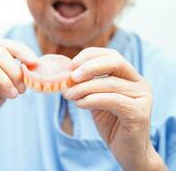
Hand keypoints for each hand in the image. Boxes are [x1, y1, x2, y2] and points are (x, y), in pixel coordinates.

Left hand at [63, 47, 165, 170]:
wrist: (127, 151)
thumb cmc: (111, 124)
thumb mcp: (96, 99)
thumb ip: (87, 86)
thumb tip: (66, 75)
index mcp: (130, 77)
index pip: (111, 55)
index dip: (90, 56)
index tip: (71, 64)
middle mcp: (139, 83)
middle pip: (115, 62)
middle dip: (89, 67)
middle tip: (71, 77)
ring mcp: (142, 97)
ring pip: (110, 84)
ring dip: (84, 88)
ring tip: (68, 95)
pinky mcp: (139, 112)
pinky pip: (112, 100)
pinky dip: (92, 100)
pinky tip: (80, 104)